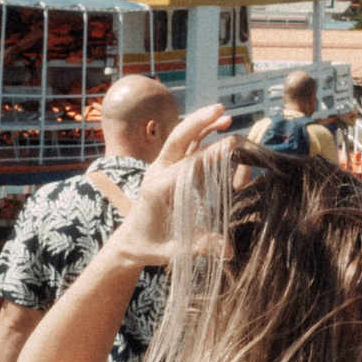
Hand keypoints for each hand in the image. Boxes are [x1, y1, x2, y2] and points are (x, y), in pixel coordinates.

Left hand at [101, 103, 232, 267]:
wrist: (129, 241)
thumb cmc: (150, 246)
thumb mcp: (173, 250)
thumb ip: (200, 247)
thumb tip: (228, 251)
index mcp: (157, 189)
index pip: (188, 166)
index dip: (211, 155)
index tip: (233, 144)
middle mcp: (157, 172)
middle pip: (178, 139)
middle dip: (198, 123)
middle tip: (221, 110)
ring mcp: (160, 168)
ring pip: (181, 138)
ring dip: (201, 124)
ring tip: (224, 115)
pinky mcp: (165, 168)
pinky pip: (183, 147)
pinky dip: (199, 134)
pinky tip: (217, 126)